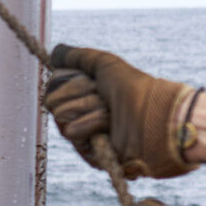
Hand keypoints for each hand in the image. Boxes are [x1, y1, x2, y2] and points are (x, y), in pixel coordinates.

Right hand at [45, 45, 198, 179]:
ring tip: (112, 114)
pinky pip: (72, 133)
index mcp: (83, 95)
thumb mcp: (106, 64)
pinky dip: (93, 124)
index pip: (52, 87)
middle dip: (80, 94)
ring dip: (90, 109)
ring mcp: (83, 136)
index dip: (71, 80)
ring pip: (62, 117)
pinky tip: (109, 128)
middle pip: (53, 102)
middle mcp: (80, 115)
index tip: (93, 81)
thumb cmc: (134, 88)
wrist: (153, 115)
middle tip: (105, 97)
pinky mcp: (88, 153)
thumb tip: (56, 52)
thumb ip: (78, 57)